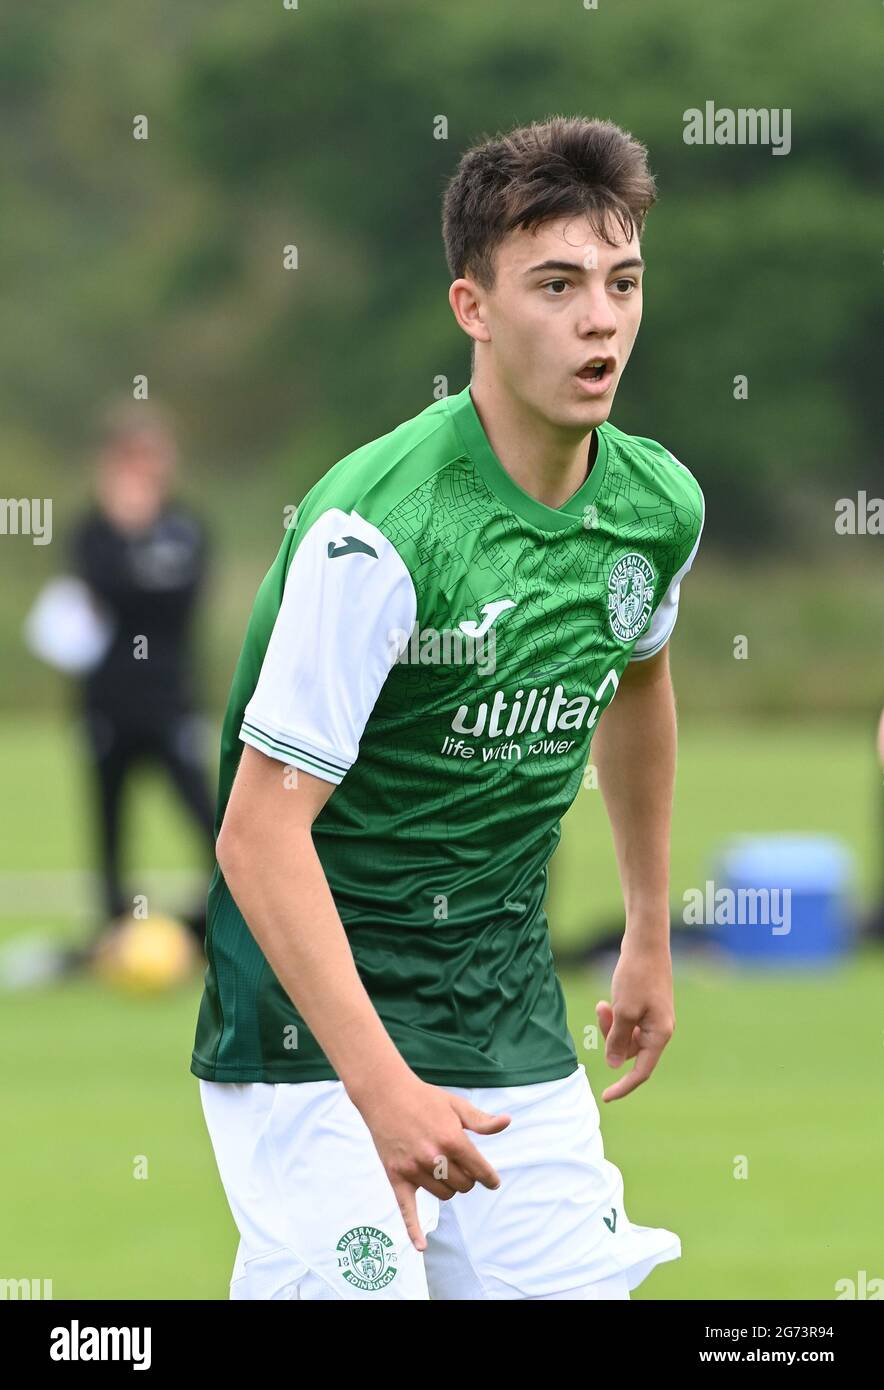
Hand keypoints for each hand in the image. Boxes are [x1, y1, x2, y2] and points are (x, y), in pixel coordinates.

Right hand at [352, 1071, 510, 1250]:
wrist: (385, 1093)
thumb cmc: (424, 1098)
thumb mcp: (456, 1105)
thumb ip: (481, 1121)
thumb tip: (506, 1122)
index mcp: (452, 1139)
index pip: (480, 1170)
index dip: (489, 1177)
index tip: (492, 1181)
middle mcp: (434, 1157)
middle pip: (463, 1185)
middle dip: (467, 1178)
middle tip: (460, 1165)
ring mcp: (414, 1169)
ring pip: (443, 1195)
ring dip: (448, 1187)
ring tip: (442, 1169)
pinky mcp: (396, 1176)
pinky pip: (407, 1209)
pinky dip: (414, 1230)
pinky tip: (421, 1247)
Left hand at [595, 938, 674, 1101]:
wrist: (646, 943)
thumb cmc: (636, 975)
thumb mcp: (623, 1010)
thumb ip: (617, 1040)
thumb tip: (613, 1065)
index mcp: (660, 1034)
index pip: (641, 1071)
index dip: (624, 1086)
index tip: (605, 1097)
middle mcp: (660, 1029)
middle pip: (629, 1051)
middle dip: (610, 1038)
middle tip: (601, 1011)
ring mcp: (654, 1018)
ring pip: (626, 1036)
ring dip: (610, 1025)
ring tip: (602, 1004)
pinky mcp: (646, 1006)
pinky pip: (627, 1022)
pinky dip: (615, 1016)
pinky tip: (606, 1000)